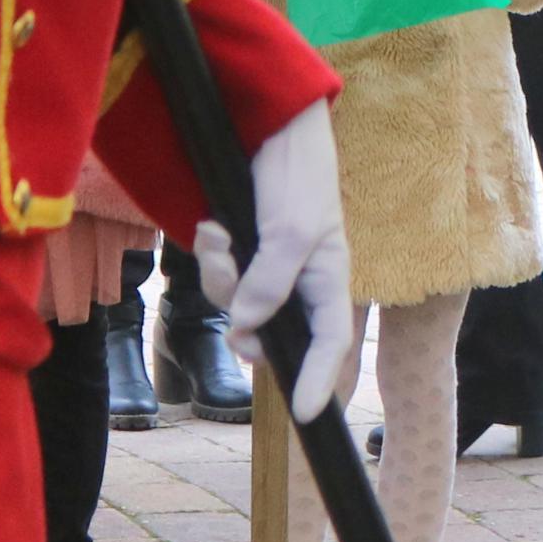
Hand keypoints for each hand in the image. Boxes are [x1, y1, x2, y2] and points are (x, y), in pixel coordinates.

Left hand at [194, 98, 355, 418]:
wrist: (270, 126)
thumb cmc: (298, 175)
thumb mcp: (291, 228)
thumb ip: (271, 280)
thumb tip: (247, 325)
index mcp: (328, 280)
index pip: (331, 343)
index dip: (320, 379)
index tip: (308, 415)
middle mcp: (298, 283)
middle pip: (270, 332)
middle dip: (243, 322)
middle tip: (230, 296)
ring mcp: (267, 270)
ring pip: (235, 304)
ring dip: (218, 276)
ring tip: (217, 235)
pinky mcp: (241, 255)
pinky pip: (219, 277)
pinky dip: (211, 257)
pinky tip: (212, 227)